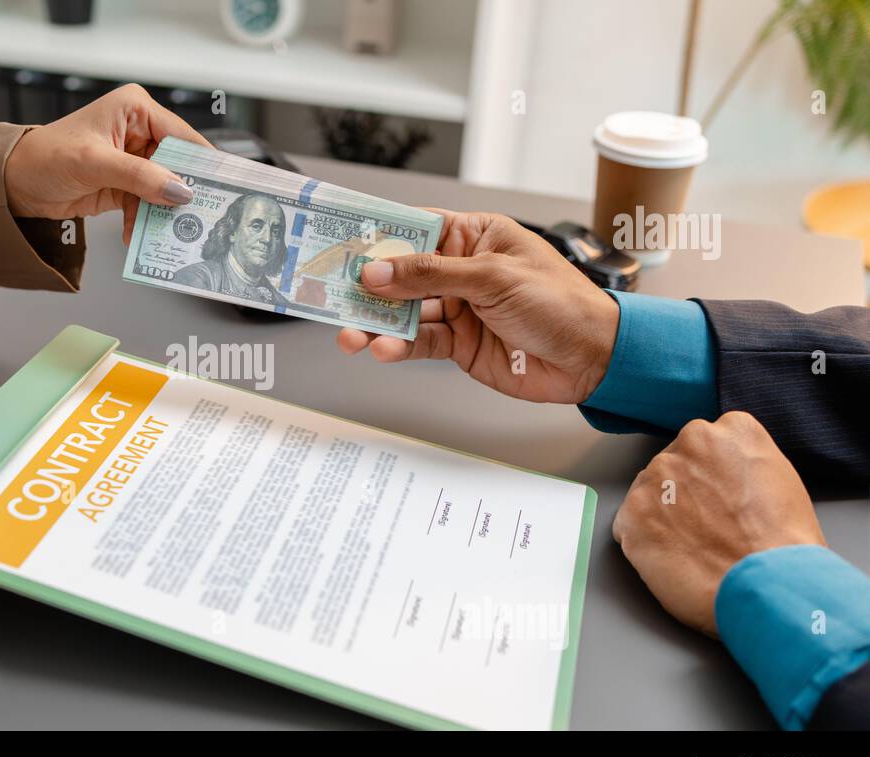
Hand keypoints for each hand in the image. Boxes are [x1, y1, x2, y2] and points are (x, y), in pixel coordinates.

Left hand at [4, 84, 209, 243]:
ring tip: (170, 232)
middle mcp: (138, 131)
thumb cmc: (45, 157)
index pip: (181, 135)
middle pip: (177, 164)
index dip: (200, 162)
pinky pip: (147, 204)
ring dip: (163, 212)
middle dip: (183, 192)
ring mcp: (133, 160)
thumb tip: (180, 191)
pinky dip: (144, 221)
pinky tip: (138, 235)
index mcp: (135, 109)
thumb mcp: (96, 163)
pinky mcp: (125, 185)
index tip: (219, 187)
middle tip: (200, 216)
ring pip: (164, 189)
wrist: (15, 183)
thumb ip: (141, 176)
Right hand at [337, 210, 619, 403]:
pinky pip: (418, 342)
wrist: (593, 359)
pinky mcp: (458, 344)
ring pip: (402, 313)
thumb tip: (380, 271)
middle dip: (366, 286)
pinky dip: (398, 347)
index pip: (414, 228)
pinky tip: (384, 349)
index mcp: (474, 236)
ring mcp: (458, 308)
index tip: (341, 241)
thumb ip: (431, 275)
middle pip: (399, 273)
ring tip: (352, 334)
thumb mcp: (492, 278)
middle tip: (331, 294)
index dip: (377, 235)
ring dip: (375, 323)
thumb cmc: (563, 304)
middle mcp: (461, 270)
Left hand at [613, 412, 825, 635]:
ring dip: (663, 514)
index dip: (714, 475)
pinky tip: (673, 557)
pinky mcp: (631, 511)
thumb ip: (742, 464)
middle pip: (675, 463)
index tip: (720, 496)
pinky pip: (628, 523)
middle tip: (707, 525)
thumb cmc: (783, 546)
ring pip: (650, 492)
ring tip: (694, 545)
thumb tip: (721, 474)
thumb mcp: (780, 480)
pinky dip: (644, 540)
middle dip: (684, 491)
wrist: (767, 586)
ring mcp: (656, 476)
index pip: (709, 441)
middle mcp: (690, 443)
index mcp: (733, 430)